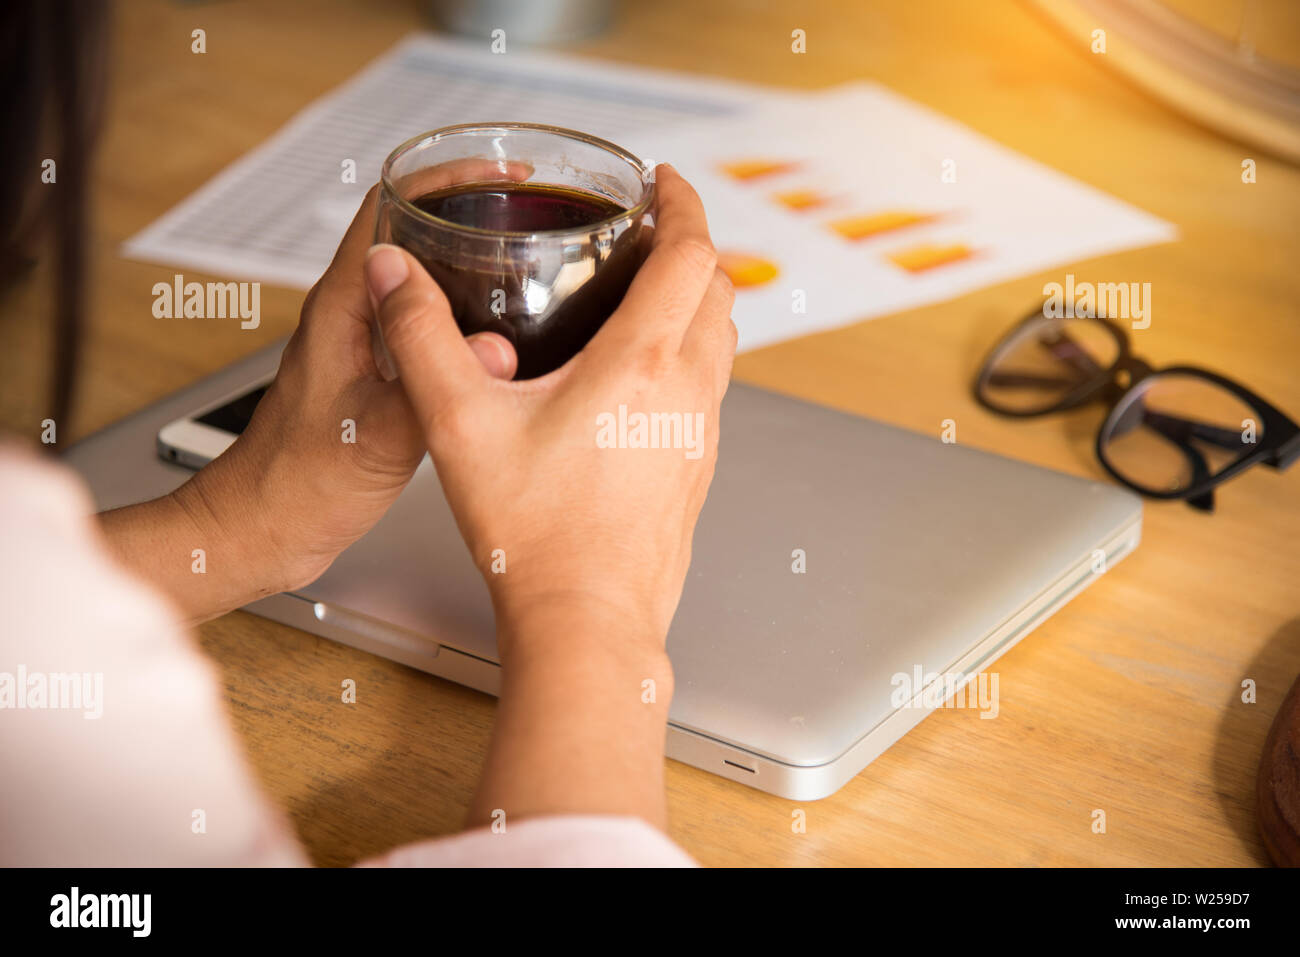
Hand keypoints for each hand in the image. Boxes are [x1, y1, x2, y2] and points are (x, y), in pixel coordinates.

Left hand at [101, 161, 526, 622]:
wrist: (262, 529)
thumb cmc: (294, 486)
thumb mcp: (374, 438)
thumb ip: (432, 391)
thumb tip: (498, 353)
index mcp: (342, 309)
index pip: (390, 207)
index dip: (447, 178)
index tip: (504, 175)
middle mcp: (350, 316)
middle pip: (412, 232)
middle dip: (472, 212)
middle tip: (532, 215)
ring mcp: (363, 345)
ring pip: (422, 279)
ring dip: (471, 261)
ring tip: (529, 264)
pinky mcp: (376, 378)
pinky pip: (427, 324)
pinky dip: (466, 313)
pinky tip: (503, 338)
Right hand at [366, 165, 736, 651]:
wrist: (586, 621)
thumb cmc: (535, 535)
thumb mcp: (459, 424)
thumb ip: (421, 339)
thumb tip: (393, 276)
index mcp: (644, 364)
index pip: (693, 252)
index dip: (684, 202)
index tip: (663, 180)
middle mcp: (688, 392)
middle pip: (719, 289)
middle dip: (691, 245)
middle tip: (651, 228)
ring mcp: (700, 434)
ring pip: (722, 341)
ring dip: (696, 301)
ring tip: (646, 290)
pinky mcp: (695, 470)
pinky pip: (709, 389)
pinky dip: (691, 354)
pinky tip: (640, 375)